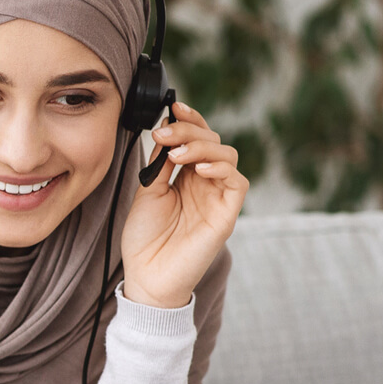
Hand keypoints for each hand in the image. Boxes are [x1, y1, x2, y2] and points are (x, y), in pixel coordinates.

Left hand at [120, 102, 248, 308]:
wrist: (147, 276)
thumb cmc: (145, 239)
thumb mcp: (148, 191)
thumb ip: (160, 163)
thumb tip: (166, 132)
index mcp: (186, 177)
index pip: (197, 139)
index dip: (189, 121)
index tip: (173, 107)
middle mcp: (205, 184)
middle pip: (212, 141)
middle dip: (189, 131)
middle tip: (165, 134)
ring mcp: (218, 198)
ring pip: (227, 155)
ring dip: (202, 146)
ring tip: (176, 155)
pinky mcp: (227, 214)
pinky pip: (238, 182)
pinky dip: (220, 168)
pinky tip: (198, 168)